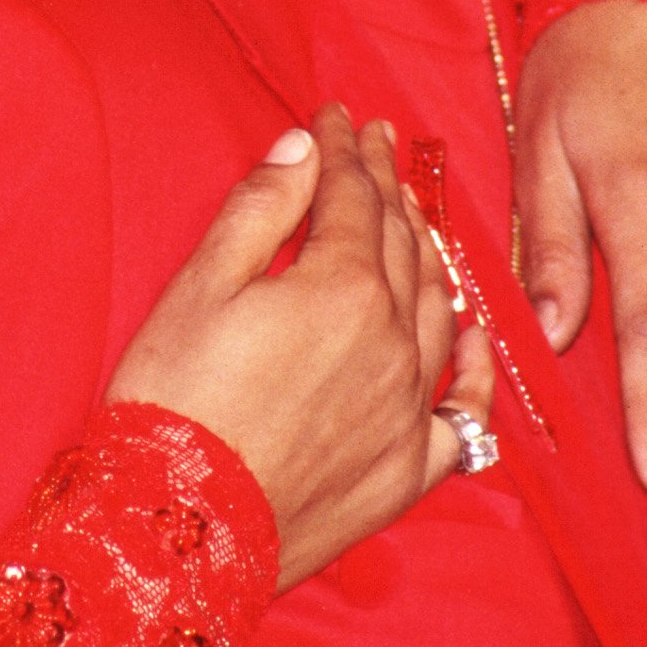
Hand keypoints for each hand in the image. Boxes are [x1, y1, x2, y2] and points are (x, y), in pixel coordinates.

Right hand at [105, 102, 498, 589]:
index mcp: (342, 287)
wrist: (173, 531)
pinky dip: (471, 370)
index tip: (334, 115)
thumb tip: (303, 150)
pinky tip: (472, 339)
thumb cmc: (173, 403)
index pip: (353, 195)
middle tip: (374, 144)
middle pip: (400, 243)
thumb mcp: (199, 287)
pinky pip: (461, 414)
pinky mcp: (405, 472)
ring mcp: (406, 409)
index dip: (343, 148)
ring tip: (412, 218)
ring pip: (438, 310)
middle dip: (386, 185)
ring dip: (427, 255)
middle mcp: (393, 342)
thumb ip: (261, 210)